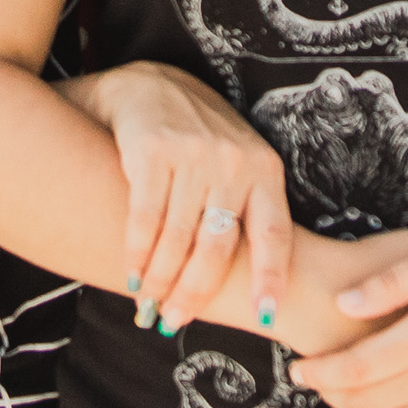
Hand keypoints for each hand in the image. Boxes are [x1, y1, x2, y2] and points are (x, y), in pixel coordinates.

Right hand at [69, 62, 293, 336]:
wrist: (151, 86)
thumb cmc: (201, 141)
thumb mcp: (239, 164)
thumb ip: (246, 212)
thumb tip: (252, 289)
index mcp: (264, 170)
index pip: (274, 233)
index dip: (270, 277)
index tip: (266, 315)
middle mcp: (234, 162)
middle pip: (217, 248)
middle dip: (194, 294)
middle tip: (176, 321)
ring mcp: (193, 156)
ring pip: (177, 239)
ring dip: (161, 281)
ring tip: (150, 306)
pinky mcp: (152, 152)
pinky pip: (144, 219)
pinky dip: (136, 255)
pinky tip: (133, 276)